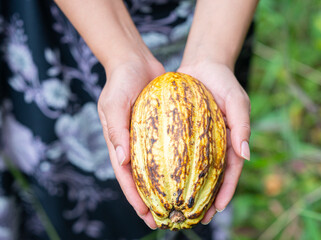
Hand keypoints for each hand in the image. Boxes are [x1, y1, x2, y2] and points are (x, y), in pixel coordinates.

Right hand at [98, 57, 164, 228]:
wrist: (135, 62)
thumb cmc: (120, 82)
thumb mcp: (113, 104)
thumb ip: (116, 131)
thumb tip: (121, 162)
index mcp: (118, 143)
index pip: (126, 177)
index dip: (135, 198)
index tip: (147, 216)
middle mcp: (133, 144)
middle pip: (142, 179)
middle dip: (151, 201)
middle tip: (163, 221)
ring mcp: (147, 138)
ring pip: (157, 168)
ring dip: (166, 187)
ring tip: (180, 204)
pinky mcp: (162, 128)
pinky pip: (170, 149)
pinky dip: (177, 164)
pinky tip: (191, 175)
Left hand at [177, 60, 250, 223]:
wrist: (202, 65)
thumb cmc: (224, 82)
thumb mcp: (238, 101)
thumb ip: (242, 126)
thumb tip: (245, 155)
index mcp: (230, 141)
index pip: (230, 172)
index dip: (225, 191)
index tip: (217, 209)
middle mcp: (214, 145)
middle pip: (210, 176)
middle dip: (205, 198)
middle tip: (196, 218)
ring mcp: (197, 140)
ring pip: (192, 169)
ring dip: (187, 188)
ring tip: (177, 207)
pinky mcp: (181, 133)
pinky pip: (176, 152)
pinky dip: (171, 167)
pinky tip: (161, 179)